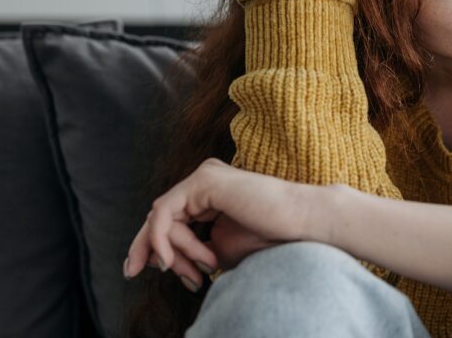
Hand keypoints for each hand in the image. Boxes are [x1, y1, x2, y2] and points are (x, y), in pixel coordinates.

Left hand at [123, 158, 313, 290]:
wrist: (301, 224)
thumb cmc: (270, 237)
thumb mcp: (220, 248)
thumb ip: (191, 248)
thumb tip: (162, 258)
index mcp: (209, 193)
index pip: (170, 219)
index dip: (156, 247)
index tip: (155, 273)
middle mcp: (204, 180)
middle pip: (160, 217)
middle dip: (150, 251)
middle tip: (153, 276)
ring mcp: (204, 176)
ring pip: (162, 218)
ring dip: (173, 252)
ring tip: (202, 269)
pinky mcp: (204, 181)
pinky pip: (165, 213)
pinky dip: (163, 240)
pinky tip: (170, 260)